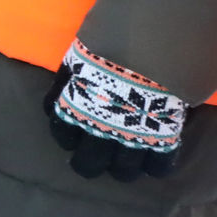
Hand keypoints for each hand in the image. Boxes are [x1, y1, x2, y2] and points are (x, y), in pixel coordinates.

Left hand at [49, 39, 185, 181]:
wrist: (150, 45)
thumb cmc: (109, 46)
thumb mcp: (77, 58)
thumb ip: (67, 81)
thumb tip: (53, 103)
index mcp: (73, 109)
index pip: (62, 134)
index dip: (67, 138)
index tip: (73, 137)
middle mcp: (98, 130)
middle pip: (88, 164)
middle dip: (89, 165)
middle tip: (95, 162)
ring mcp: (131, 138)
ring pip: (124, 171)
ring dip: (123, 169)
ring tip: (126, 166)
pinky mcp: (163, 140)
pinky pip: (159, 166)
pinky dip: (157, 167)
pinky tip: (155, 163)